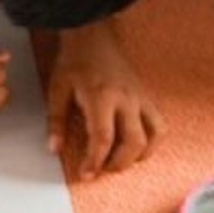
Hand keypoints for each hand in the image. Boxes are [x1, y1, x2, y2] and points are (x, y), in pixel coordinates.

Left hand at [48, 21, 161, 179]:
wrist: (94, 37)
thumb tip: (54, 148)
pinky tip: (137, 148)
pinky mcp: (148, 97)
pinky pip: (159, 125)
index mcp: (101, 97)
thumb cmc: (74, 62)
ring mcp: (141, 98)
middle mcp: (126, 99)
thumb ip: (56, 121)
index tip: (86, 174)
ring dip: (139, 156)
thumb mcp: (57, 89)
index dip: (95, 160)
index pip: (102, 137)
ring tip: (119, 161)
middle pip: (132, 142)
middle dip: (118, 163)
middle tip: (101, 169)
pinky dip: (152, 142)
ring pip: (152, 136)